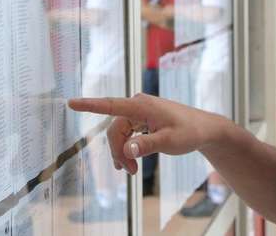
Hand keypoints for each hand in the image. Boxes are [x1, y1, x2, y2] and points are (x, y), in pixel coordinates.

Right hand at [68, 94, 219, 174]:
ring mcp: (140, 111)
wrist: (204, 129)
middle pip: (115, 130)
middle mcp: (138, 104)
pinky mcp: (142, 118)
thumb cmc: (189, 132)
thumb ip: (147, 145)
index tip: (71, 103)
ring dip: (123, 152)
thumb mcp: (169, 142)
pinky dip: (127, 148)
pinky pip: (126, 134)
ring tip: (132, 171)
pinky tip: (129, 162)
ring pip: (119, 134)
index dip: (90, 105)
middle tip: (131, 172)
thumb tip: (127, 150)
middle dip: (118, 152)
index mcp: (142, 105)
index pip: (111, 104)